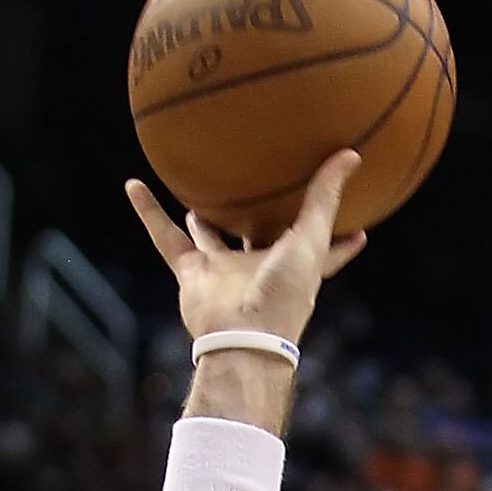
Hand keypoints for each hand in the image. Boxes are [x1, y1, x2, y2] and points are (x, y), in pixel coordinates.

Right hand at [126, 148, 367, 349]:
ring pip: (209, 236)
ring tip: (197, 192)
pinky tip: (134, 185)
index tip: (358, 222)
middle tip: (257, 189)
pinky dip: (148, 213)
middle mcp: (259, 268)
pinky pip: (165, 237)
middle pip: (258, 238)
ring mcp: (224, 272)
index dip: (340, 238)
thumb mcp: (310, 239)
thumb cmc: (283, 294)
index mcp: (295, 265)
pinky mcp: (192, 274)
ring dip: (201, 217)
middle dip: (258, 219)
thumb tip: (351, 153)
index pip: (323, 249)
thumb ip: (325, 199)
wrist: (240, 337)